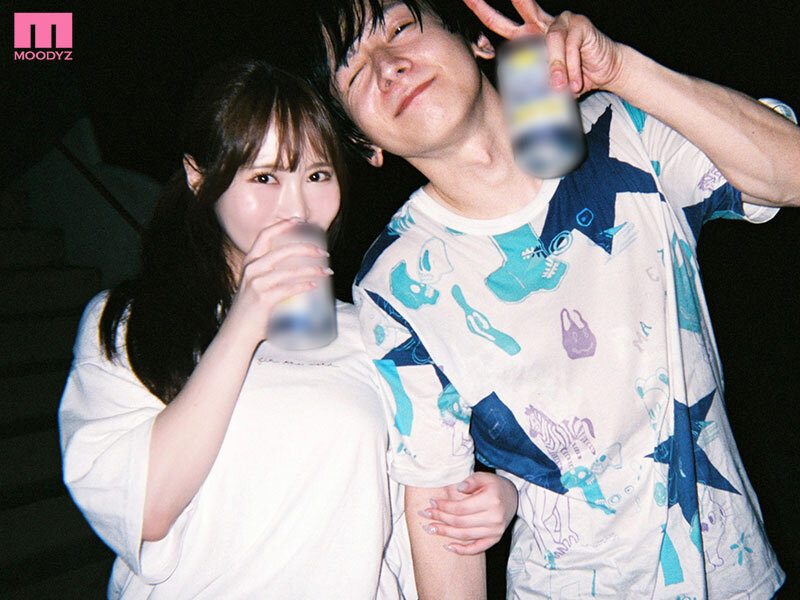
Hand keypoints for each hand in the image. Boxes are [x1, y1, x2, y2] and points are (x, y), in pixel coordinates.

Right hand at [225, 220, 331, 343]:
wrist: (237, 334)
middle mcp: (252, 269)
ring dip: (312, 269)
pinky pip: (288, 289)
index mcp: (250, 263)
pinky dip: (303, 285)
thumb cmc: (251, 311)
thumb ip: (271, 276)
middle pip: (283, 250)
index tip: (300, 221)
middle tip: (323, 253)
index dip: (283, 225)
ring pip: (290, 270)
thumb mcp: (256, 286)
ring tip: (326, 271)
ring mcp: (257, 284)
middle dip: (307, 248)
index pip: (265, 235)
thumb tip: (299, 272)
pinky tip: (314, 284)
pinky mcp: (263, 299)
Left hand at [418, 472, 517, 554]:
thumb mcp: (484, 476)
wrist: (512, 497)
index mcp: (491, 500)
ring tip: (430, 528)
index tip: (431, 502)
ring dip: (445, 533)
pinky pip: (477, 548)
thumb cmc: (494, 486)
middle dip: (440, 518)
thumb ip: (471, 481)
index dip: (444, 506)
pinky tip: (448, 547)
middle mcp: (494, 518)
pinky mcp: (495, 539)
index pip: (461, 508)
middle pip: (460, 522)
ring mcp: (495, 531)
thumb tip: (458, 488)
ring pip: (464, 535)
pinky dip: (462, 550)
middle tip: (425, 514)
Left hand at [462, 0, 624, 94]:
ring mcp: (562, 20)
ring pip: (550, 41)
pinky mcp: (579, 24)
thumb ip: (532, 84)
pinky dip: (571, 68)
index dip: (484, 10)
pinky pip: (569, 46)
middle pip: (522, 5)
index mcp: (530, 35)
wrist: (606, 73)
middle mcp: (543, 22)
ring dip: (555, 69)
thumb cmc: (573, 77)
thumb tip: (514, 103)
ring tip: (561, 88)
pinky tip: (576, 82)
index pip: (501, 24)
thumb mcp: (547, 83)